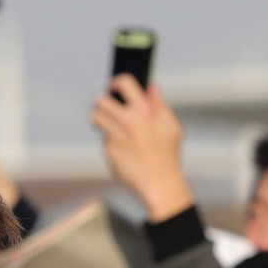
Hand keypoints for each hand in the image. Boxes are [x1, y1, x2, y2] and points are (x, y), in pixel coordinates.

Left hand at [91, 75, 192, 221]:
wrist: (159, 184)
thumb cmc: (167, 156)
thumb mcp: (171, 127)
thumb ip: (160, 104)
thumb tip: (151, 87)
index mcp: (145, 111)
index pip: (124, 83)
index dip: (116, 82)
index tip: (114, 88)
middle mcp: (128, 121)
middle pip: (101, 100)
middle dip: (104, 103)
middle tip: (108, 108)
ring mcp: (116, 136)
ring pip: (96, 117)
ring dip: (100, 118)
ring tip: (108, 123)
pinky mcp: (109, 150)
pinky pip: (103, 138)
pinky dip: (109, 140)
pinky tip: (120, 147)